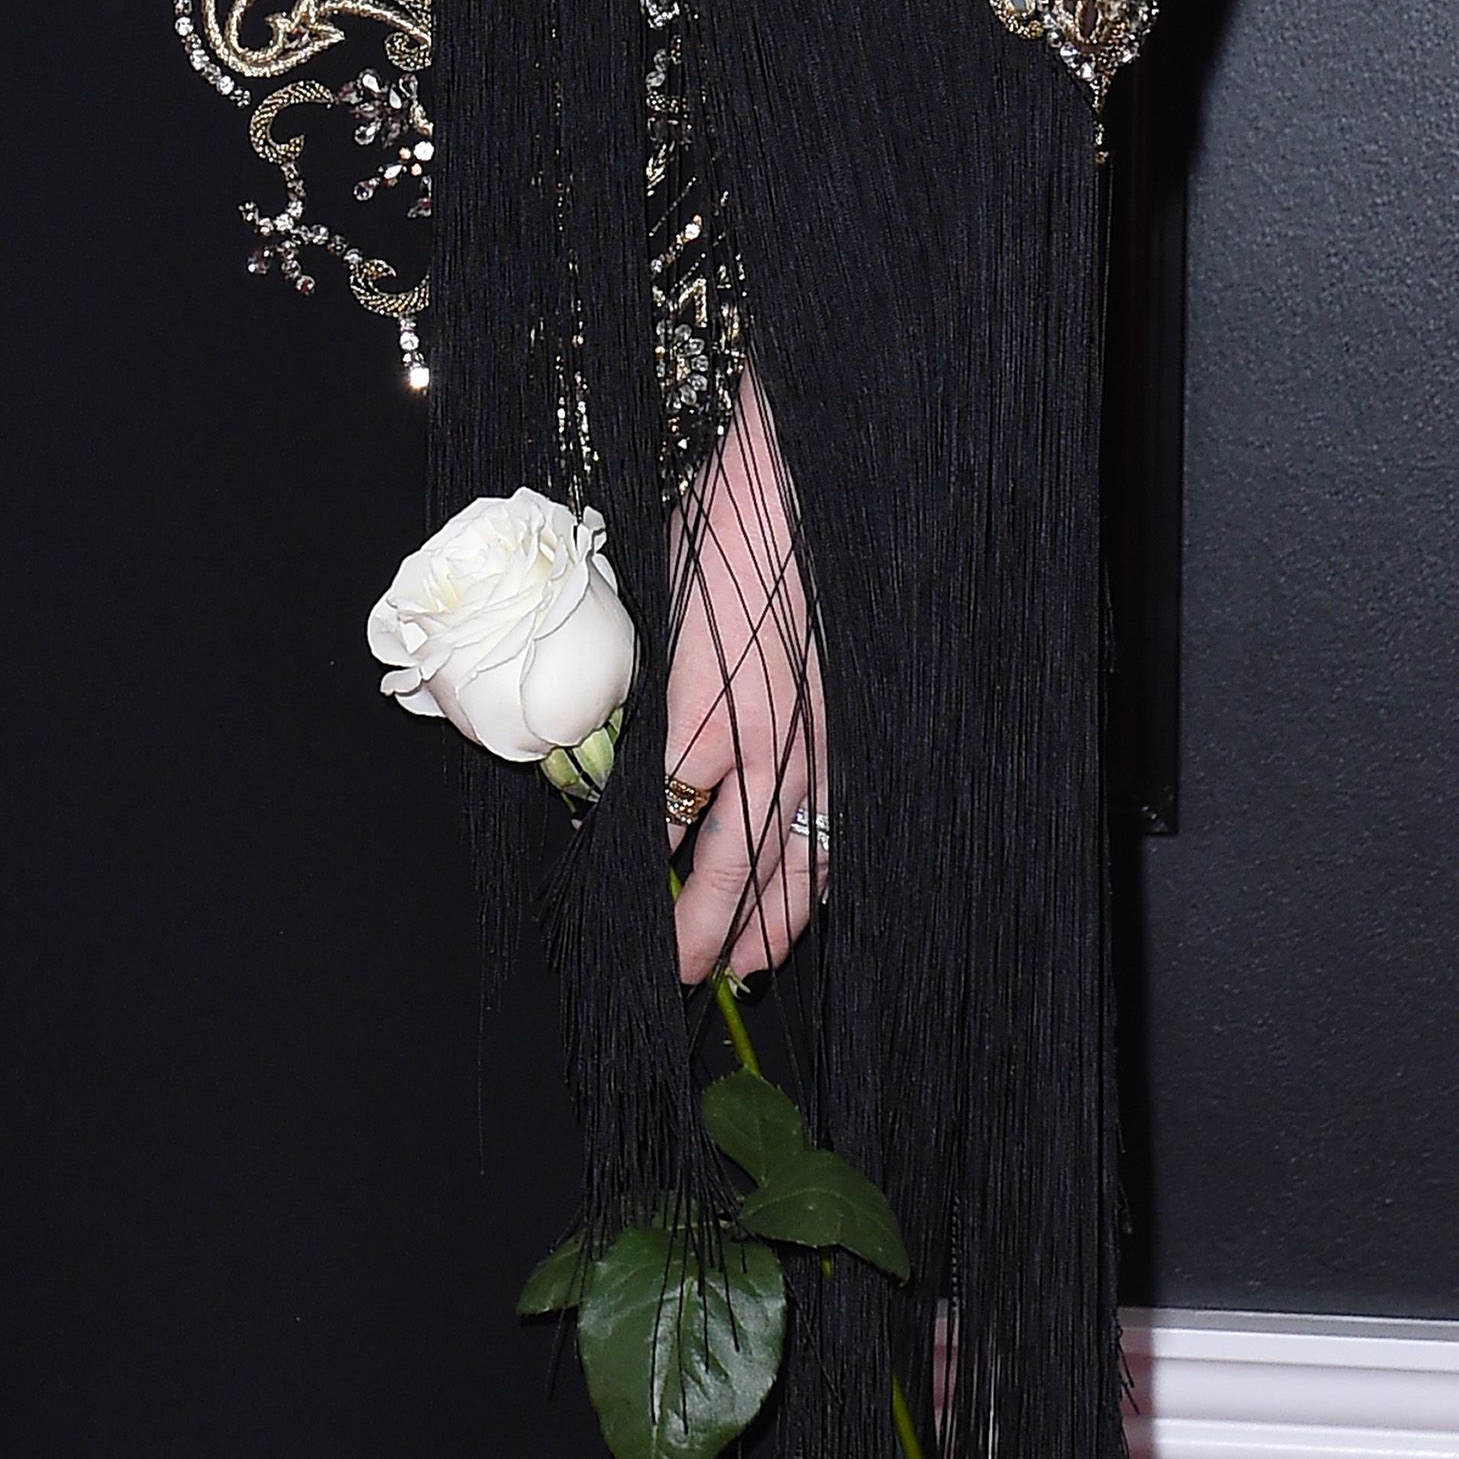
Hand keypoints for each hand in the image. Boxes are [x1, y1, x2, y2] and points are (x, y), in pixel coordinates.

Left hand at [663, 374, 828, 985]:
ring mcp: (816, 739)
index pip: (663, 818)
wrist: (787, 479)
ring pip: (795, 857)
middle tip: (678, 978)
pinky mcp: (845, 726)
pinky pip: (833, 822)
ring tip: (745, 964)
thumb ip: (641, 695)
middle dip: (705, 928)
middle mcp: (764, 739)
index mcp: (701, 712)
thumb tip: (612, 753)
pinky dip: (818, 870)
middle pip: (734, 862)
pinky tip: (806, 897)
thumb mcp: (652, 615)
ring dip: (769, 917)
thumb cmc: (713, 534)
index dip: (644, 875)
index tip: (626, 913)